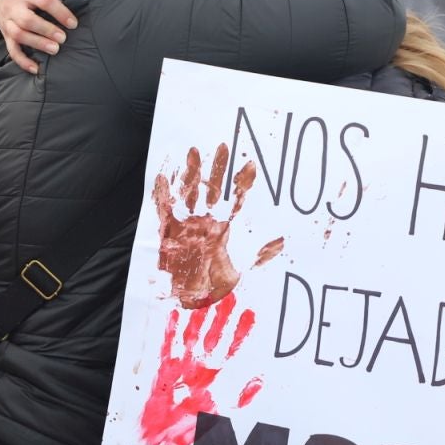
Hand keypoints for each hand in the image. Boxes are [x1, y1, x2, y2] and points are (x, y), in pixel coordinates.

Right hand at [0, 0, 75, 74]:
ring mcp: (8, 22)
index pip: (45, 0)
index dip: (60, 12)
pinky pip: (12, 50)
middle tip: (62, 38)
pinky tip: (36, 69)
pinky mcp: (5, 36)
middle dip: (46, 30)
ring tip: (55, 49)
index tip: (73, 24)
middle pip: (27, 20)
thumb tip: (69, 17)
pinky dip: (23, 61)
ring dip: (37, 44)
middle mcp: (14, 7)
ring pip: (18, 35)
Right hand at [138, 293, 261, 444]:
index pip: (233, 346)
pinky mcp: (165, 366)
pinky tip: (175, 311)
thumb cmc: (194, 424)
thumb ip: (244, 396)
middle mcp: (201, 363)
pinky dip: (172, 328)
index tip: (252, 312)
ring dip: (200, 314)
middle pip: (215, 333)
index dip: (242, 330)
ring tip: (206, 295)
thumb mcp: (225, 411)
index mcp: (217, 373)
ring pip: (194, 332)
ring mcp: (183, 362)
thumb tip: (260, 381)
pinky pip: (169, 343)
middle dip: (223, 314)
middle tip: (232, 293)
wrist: (165, 434)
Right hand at [152, 143, 283, 309]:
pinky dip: (161, 191)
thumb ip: (259, 253)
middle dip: (217, 167)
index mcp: (223, 226)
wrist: (188, 298)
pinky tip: (162, 174)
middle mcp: (205, 219)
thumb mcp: (241, 269)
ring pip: (189, 190)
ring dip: (191, 172)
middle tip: (223, 145)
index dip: (243, 182)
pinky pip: (163, 207)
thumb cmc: (213, 283)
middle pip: (212, 187)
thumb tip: (283, 241)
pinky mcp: (166, 229)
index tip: (252, 164)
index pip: (236, 198)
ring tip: (193, 150)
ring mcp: (185, 221)